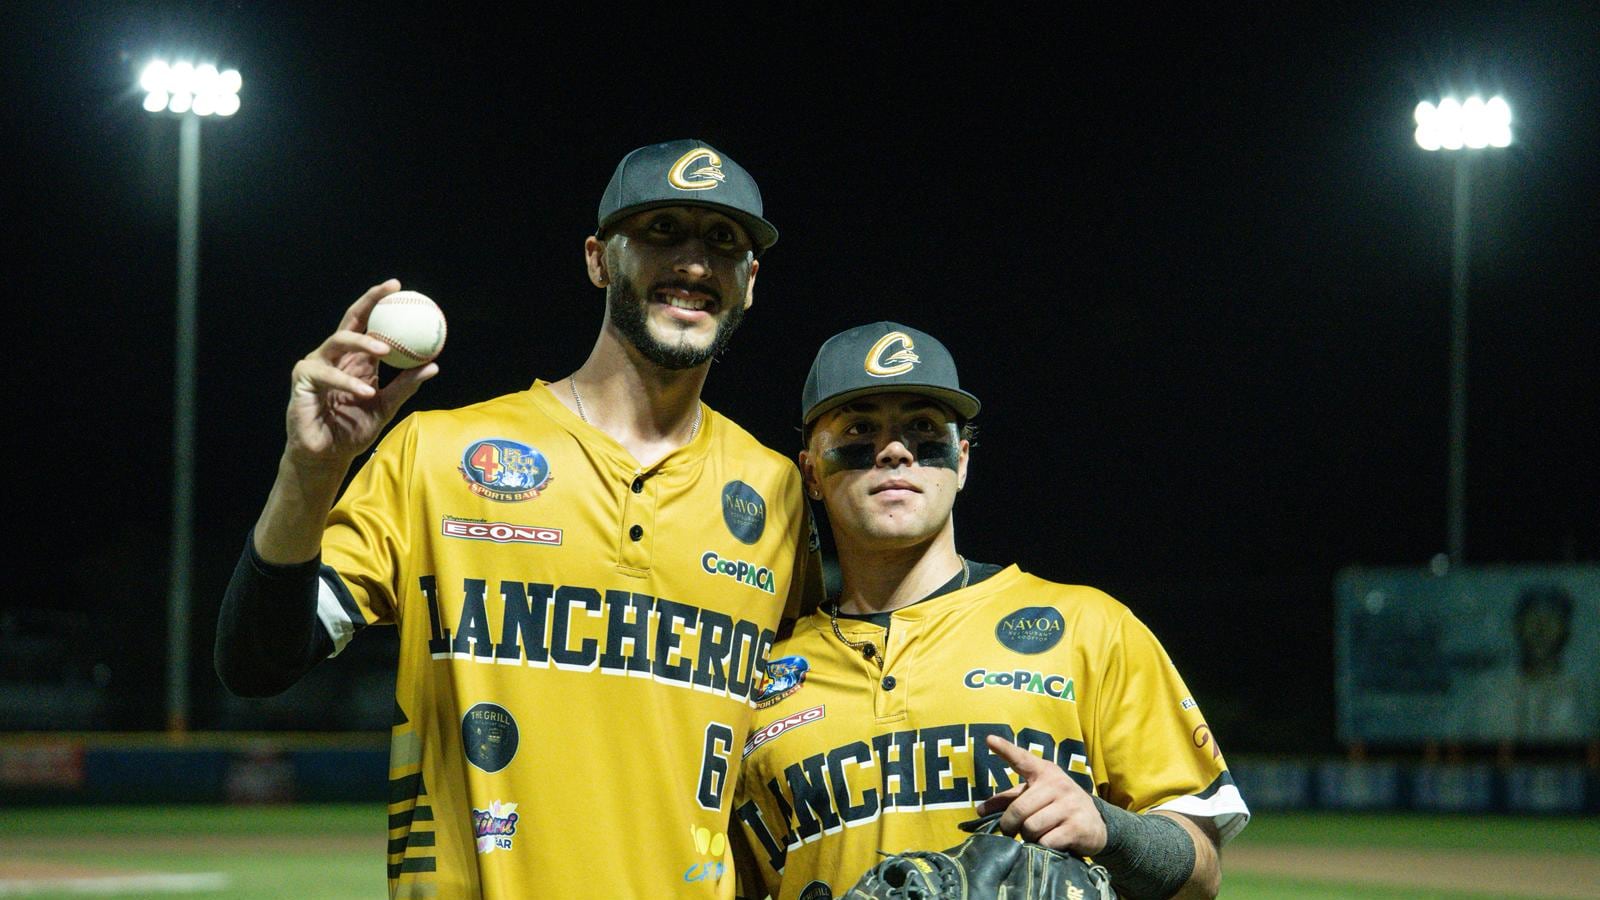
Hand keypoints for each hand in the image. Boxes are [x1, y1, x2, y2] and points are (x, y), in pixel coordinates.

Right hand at [284, 279, 437, 465]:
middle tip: (390, 294)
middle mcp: (336, 357)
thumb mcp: (387, 406)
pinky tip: (366, 390)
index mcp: (357, 360)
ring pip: (338, 341)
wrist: (328, 455)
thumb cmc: (353, 430)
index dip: (379, 302)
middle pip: (350, 320)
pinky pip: (327, 375)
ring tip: (385, 349)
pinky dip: (348, 382)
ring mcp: (317, 365)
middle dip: (369, 303)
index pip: (367, 323)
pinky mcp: (303, 380)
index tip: (398, 287)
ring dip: (363, 342)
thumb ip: (405, 385)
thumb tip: (433, 365)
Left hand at [976, 734, 1106, 855]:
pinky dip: (1042, 847)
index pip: (1022, 759)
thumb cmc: (1057, 806)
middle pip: (1019, 810)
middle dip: (1010, 826)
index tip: (989, 739)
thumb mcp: (1035, 797)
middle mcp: (1058, 784)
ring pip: (1031, 827)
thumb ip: (1008, 801)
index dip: (1005, 749)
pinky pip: (1046, 841)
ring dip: (1029, 838)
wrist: (1097, 824)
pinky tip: (1051, 843)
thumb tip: (979, 811)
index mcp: (1044, 772)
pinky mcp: (1077, 827)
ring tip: (1036, 835)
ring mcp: (1070, 805)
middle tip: (1013, 831)